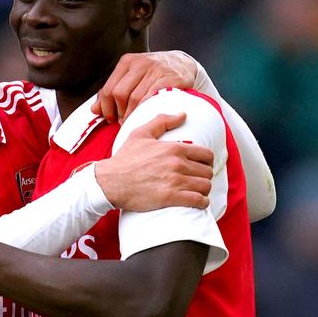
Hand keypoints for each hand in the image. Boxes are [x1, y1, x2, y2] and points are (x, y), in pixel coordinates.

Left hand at [91, 51, 196, 122]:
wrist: (182, 64)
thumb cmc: (152, 73)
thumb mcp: (131, 76)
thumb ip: (112, 91)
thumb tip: (94, 110)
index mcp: (127, 62)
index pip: (109, 89)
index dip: (106, 107)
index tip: (110, 118)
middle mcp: (140, 63)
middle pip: (120, 94)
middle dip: (118, 112)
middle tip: (122, 122)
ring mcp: (156, 70)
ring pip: (136, 99)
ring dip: (132, 115)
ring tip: (132, 121)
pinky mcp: (171, 79)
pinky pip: (153, 99)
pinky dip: (146, 111)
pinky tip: (146, 116)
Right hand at [94, 113, 212, 210]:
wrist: (110, 182)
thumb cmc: (125, 159)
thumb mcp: (140, 134)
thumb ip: (162, 121)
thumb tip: (183, 114)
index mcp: (174, 148)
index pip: (206, 154)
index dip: (207, 161)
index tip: (201, 166)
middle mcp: (177, 163)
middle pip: (207, 171)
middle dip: (204, 176)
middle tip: (197, 180)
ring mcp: (175, 181)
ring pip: (205, 186)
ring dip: (203, 190)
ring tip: (197, 191)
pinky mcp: (171, 198)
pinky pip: (199, 201)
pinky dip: (201, 202)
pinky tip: (197, 202)